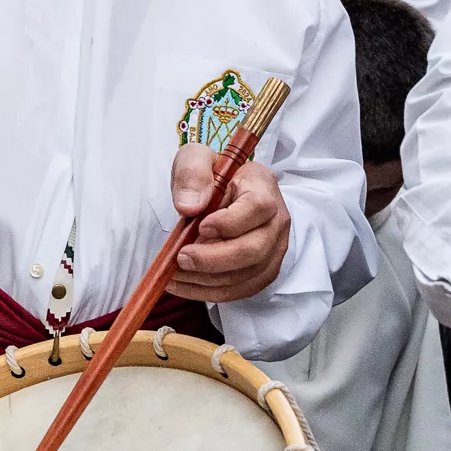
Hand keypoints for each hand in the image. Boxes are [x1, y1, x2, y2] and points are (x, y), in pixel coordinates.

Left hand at [166, 146, 290, 303]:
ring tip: (174, 273)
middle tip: (181, 258)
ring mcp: (273, 249)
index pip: (257, 208)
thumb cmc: (212, 175)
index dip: (229, 223)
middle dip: (213, 260)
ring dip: (206, 280)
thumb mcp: (196, 158)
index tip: (200, 227)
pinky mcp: (262, 271)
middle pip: (254, 250)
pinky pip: (239, 291)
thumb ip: (191, 173)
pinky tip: (183, 285)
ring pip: (246, 276)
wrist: (225, 193)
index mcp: (263, 186)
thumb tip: (189, 206)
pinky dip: (207, 292)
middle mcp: (276, 220)